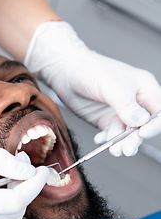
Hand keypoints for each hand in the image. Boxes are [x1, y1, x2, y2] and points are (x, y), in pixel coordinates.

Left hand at [24, 21, 160, 155]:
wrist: (66, 72)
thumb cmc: (91, 69)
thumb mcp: (110, 86)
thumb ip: (126, 105)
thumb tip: (141, 121)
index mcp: (145, 89)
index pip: (158, 113)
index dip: (154, 124)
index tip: (142, 132)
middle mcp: (135, 102)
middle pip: (143, 127)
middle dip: (134, 139)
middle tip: (126, 149)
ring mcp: (120, 113)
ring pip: (127, 134)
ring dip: (120, 143)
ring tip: (113, 149)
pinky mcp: (106, 120)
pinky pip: (112, 135)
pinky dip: (107, 140)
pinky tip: (101, 139)